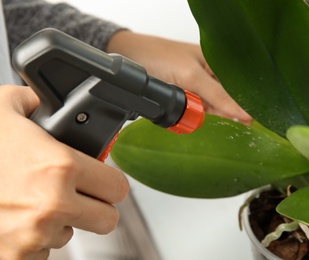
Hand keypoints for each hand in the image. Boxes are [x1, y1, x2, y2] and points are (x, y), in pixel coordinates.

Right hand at [0, 86, 129, 258]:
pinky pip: (42, 253)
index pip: (118, 187)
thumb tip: (40, 100)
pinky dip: (35, 241)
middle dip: (96, 208)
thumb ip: (29, 101)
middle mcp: (52, 205)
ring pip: (72, 235)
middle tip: (80, 196)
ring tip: (35, 203)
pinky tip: (16, 221)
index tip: (104, 180)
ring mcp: (34, 236)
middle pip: (107, 219)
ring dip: (61, 223)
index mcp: (59, 167)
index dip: (111, 183)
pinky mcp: (17, 258)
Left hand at [106, 30, 251, 124]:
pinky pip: (195, 113)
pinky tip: (198, 127)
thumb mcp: (192, 76)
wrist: (128, 58)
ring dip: (211, 120)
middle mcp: (208, 76)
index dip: (244, 107)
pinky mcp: (183, 99)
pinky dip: (196, 121)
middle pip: (225, 102)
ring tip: (214, 133)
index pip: (237, 89)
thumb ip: (218, 95)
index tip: (248, 125)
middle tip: (233, 133)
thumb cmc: (158, 56)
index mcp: (216, 64)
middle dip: (227, 116)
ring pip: (211, 110)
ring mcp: (195, 88)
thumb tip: (244, 113)